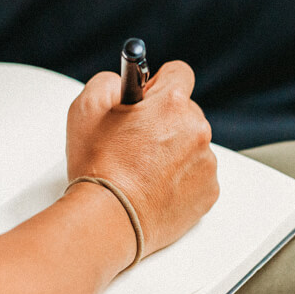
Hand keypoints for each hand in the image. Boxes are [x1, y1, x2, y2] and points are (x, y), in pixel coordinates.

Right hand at [65, 61, 218, 257]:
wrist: (109, 220)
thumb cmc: (98, 169)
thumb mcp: (86, 108)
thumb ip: (108, 82)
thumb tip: (123, 81)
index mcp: (172, 103)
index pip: (179, 72)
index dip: (158, 83)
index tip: (148, 96)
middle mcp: (197, 129)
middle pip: (186, 111)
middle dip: (164, 120)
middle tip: (136, 140)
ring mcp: (206, 162)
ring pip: (192, 144)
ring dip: (173, 150)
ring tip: (142, 169)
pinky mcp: (209, 190)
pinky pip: (197, 174)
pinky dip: (181, 178)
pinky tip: (155, 186)